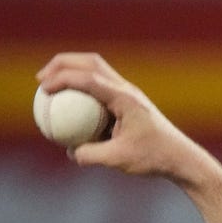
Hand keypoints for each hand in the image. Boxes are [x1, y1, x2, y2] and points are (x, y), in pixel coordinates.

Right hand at [35, 53, 208, 185]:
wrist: (180, 158)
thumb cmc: (154, 158)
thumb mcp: (120, 160)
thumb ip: (92, 155)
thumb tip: (70, 152)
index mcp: (126, 98)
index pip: (89, 79)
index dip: (63, 79)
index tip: (43, 87)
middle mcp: (127, 90)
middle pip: (90, 63)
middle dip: (62, 64)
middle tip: (41, 79)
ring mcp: (128, 94)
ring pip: (95, 71)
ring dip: (72, 72)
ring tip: (49, 85)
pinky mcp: (128, 103)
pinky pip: (99, 89)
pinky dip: (81, 90)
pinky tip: (68, 107)